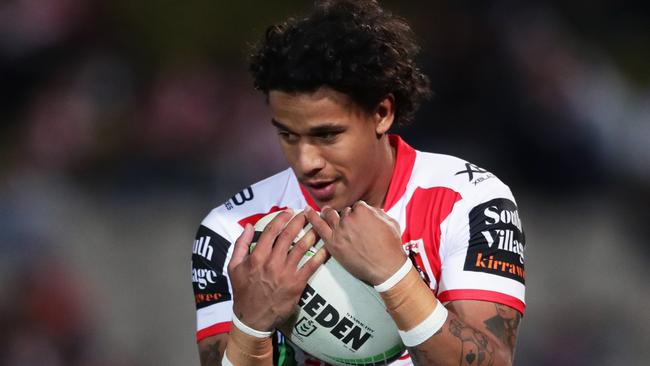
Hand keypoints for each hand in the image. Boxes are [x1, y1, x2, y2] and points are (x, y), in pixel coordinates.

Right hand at [228, 210, 326, 331]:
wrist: (253, 318)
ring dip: (311, 234)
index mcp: (257, 257)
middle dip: (299, 221)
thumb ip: (240, 245)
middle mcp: (271, 263)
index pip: (271, 231)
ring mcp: (285, 273)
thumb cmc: (243, 291)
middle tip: (307, 213)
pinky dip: (320, 255)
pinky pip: (311, 266)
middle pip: (288, 236)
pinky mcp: (297, 284)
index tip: (289, 211)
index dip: (281, 218)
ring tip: (319, 225)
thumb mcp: (233, 267)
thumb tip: (248, 226)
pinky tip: (327, 247)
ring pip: (301, 248)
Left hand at [304, 202, 406, 285]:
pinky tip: (306, 212)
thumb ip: (378, 213)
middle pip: (343, 212)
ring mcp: (339, 230)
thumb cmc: (391, 247)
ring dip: (327, 213)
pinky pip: (318, 227)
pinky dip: (311, 218)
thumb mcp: (391, 223)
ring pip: (330, 216)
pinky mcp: (333, 243)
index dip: (358, 213)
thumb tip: (371, 211)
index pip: (356, 206)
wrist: (386, 268)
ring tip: (324, 211)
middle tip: (346, 222)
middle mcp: (349, 218)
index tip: (359, 219)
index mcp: (363, 210)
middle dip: (345, 216)